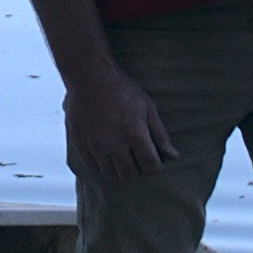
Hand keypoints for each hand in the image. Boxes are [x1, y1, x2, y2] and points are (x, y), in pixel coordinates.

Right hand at [63, 61, 178, 180]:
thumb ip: (160, 134)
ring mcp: (95, 145)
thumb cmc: (122, 90)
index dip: (155, 166)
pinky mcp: (80, 143)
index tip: (153, 159)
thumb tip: (173, 157)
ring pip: (110, 174)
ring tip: (121, 157)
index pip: (151, 167)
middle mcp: (114, 144)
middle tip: (137, 159)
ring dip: (119, 170)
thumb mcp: (147, 107)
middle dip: (137, 171)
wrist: (89, 76)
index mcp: (135, 134)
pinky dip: (101, 165)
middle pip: (129, 176)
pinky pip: (92, 167)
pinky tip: (106, 154)